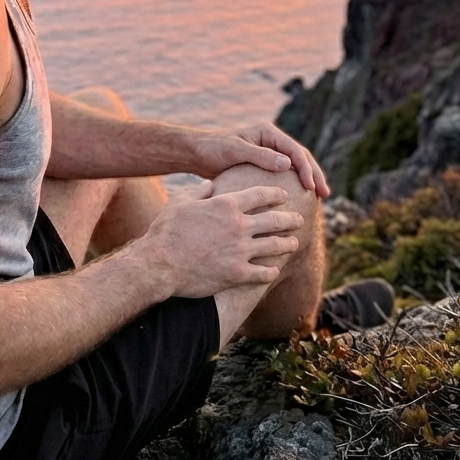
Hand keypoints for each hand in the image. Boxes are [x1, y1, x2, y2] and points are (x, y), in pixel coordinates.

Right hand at [138, 185, 303, 298]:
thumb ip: (200, 193)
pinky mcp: (237, 274)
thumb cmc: (166, 231)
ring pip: (274, 246)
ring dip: (287, 244)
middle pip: (274, 220)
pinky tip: (274, 271)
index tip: (284, 196)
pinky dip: (270, 271)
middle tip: (299, 219)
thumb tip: (211, 185)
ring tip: (294, 243)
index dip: (275, 194)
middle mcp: (238, 226)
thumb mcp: (181, 203)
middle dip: (290, 219)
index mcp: (226, 205)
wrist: (159, 264)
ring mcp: (240, 251)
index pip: (260, 195)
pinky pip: (262, 273)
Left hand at [193, 124, 329, 197]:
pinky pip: (283, 176)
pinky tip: (298, 202)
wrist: (197, 154)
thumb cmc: (213, 149)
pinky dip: (294, 186)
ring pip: (295, 167)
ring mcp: (269, 153)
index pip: (294, 150)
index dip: (306, 168)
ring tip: (319, 199)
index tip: (311, 186)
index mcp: (268, 133)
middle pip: (300, 157)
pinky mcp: (263, 166)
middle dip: (315, 174)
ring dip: (308, 181)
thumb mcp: (236, 150)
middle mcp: (272, 141)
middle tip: (325, 194)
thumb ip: (260, 156)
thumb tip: (288, 164)